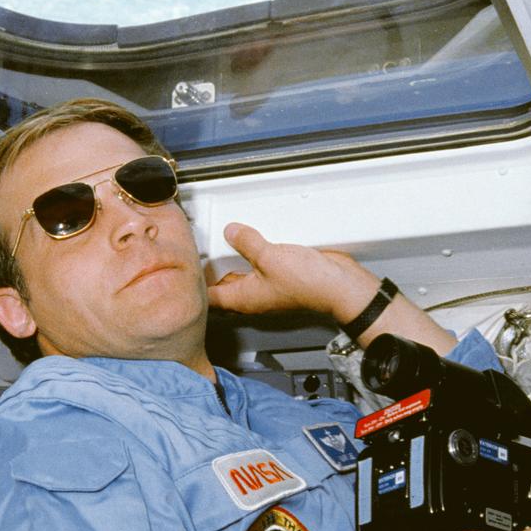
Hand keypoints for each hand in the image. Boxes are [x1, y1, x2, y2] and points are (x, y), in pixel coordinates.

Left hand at [206, 223, 378, 321]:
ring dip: (238, 257)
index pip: (210, 296)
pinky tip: (260, 238)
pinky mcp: (284, 276)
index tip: (189, 263)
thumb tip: (231, 232)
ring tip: (230, 238)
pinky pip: (264, 264)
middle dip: (216, 266)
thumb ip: (247, 242)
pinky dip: (259, 253)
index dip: (196, 282)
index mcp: (244, 298)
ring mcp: (270, 287)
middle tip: (207, 246)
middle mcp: (255, 296)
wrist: (341, 286)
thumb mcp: (269, 256)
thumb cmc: (309, 286)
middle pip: (225, 283)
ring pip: (245, 272)